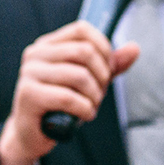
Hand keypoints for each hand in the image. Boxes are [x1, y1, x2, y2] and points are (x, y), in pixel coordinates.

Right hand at [0, 21, 137, 164]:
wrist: (31, 135)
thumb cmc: (60, 106)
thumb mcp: (88, 82)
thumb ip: (109, 65)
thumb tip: (134, 48)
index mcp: (47, 45)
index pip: (82, 29)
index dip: (103, 47)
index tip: (108, 69)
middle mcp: (35, 54)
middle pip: (84, 51)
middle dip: (102, 76)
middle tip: (99, 94)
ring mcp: (29, 74)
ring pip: (79, 76)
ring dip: (94, 97)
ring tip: (91, 107)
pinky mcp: (28, 95)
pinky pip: (68, 98)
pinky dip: (85, 110)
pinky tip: (83, 116)